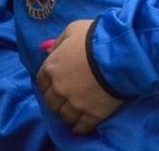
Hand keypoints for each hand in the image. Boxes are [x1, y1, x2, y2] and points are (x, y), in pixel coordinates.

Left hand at [36, 19, 123, 134]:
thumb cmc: (93, 38)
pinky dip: (80, 128)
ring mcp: (75, 103)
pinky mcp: (92, 114)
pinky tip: (79, 128)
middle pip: (51, 102)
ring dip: (67, 114)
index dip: (47, 84)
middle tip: (63, 100)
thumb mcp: (71, 31)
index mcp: (51, 67)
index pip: (41, 82)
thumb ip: (58, 42)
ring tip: (73, 112)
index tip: (53, 85)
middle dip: (55, 101)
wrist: (117, 56)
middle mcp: (59, 88)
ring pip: (65, 115)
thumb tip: (45, 49)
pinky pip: (82, 126)